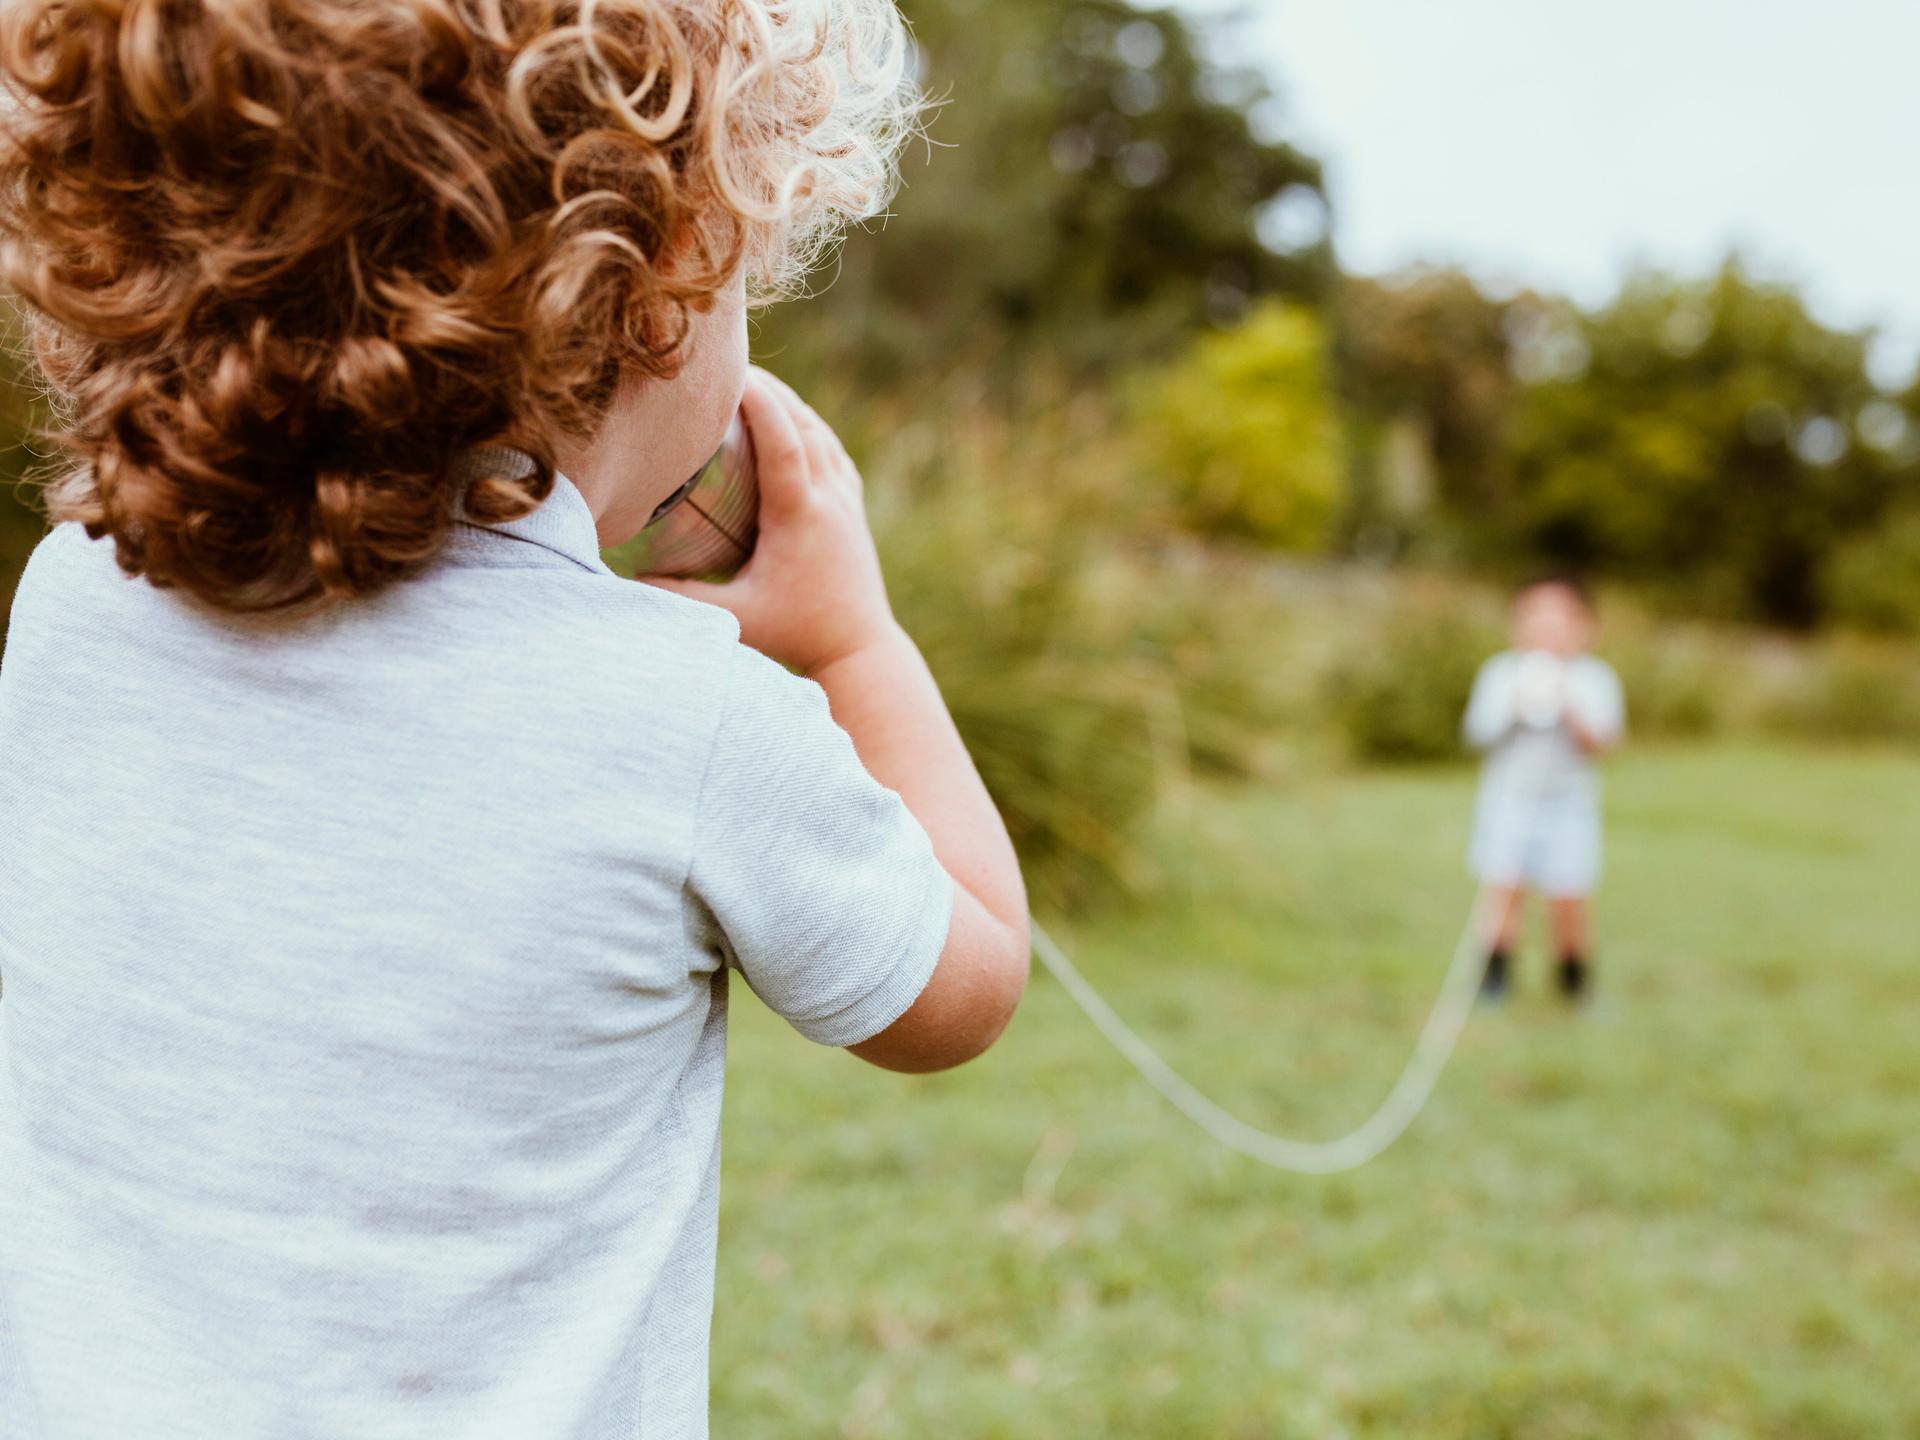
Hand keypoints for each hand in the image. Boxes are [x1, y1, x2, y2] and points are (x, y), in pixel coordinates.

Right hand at [647, 368, 898, 675]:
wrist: (860, 650)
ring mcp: (847, 502)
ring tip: (752, 383)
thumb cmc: (795, 635)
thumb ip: (682, 598)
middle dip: (768, 389)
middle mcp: (830, 498)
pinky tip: (790, 422)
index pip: (783, 440)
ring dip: (789, 404)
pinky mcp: (854, 510)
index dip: (759, 401)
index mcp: (801, 514)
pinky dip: (808, 428)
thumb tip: (628, 575)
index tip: (730, 372)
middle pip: (802, 423)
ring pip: (820, 433)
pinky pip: (832, 452)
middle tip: (727, 364)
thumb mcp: (735, 618)